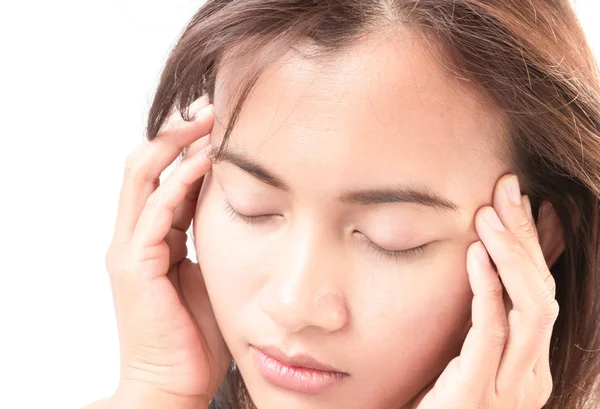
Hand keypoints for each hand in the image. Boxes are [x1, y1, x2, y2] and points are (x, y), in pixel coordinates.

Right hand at [103, 96, 230, 407]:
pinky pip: (155, 209)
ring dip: (174, 143)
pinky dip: (178, 180)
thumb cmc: (197, 336)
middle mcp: (134, 235)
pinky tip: (206, 161)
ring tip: (208, 119)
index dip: (187, 145)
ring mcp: (129, 248)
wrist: (175, 382)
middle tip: (211, 108)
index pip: (162, 175)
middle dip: (176, 131)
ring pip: (141, 175)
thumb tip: (250, 212)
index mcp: (153, 237)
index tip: (219, 123)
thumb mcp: (213, 274)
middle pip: (144, 163)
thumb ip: (218, 241)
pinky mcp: (134, 264)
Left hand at [411, 174, 558, 408]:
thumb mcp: (464, 347)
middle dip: (525, 237)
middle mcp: (530, 376)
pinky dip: (489, 289)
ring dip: (512, 256)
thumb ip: (484, 308)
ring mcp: (510, 389)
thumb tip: (493, 257)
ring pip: (530, 309)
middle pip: (542, 292)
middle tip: (506, 190)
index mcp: (531, 363)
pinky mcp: (478, 393)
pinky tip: (476, 255)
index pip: (541, 289)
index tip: (517, 198)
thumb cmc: (435, 395)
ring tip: (489, 216)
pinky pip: (493, 332)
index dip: (533, 241)